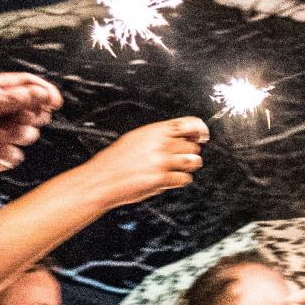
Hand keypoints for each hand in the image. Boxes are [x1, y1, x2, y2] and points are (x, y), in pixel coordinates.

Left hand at [0, 73, 61, 209]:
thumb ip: (10, 98)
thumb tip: (39, 93)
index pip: (27, 85)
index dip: (43, 91)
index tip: (53, 101)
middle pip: (34, 110)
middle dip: (29, 117)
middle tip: (17, 120)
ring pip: (28, 134)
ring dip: (13, 136)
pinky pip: (15, 155)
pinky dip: (1, 154)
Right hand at [65, 117, 205, 209]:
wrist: (101, 179)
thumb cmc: (116, 160)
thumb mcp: (136, 139)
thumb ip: (158, 136)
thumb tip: (182, 136)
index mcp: (153, 131)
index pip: (187, 124)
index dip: (199, 129)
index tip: (203, 136)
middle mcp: (159, 144)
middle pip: (192, 146)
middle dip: (190, 153)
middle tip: (180, 158)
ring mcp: (161, 162)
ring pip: (193, 162)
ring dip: (189, 166)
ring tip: (179, 168)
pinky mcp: (161, 179)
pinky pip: (184, 179)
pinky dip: (180, 180)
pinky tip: (170, 179)